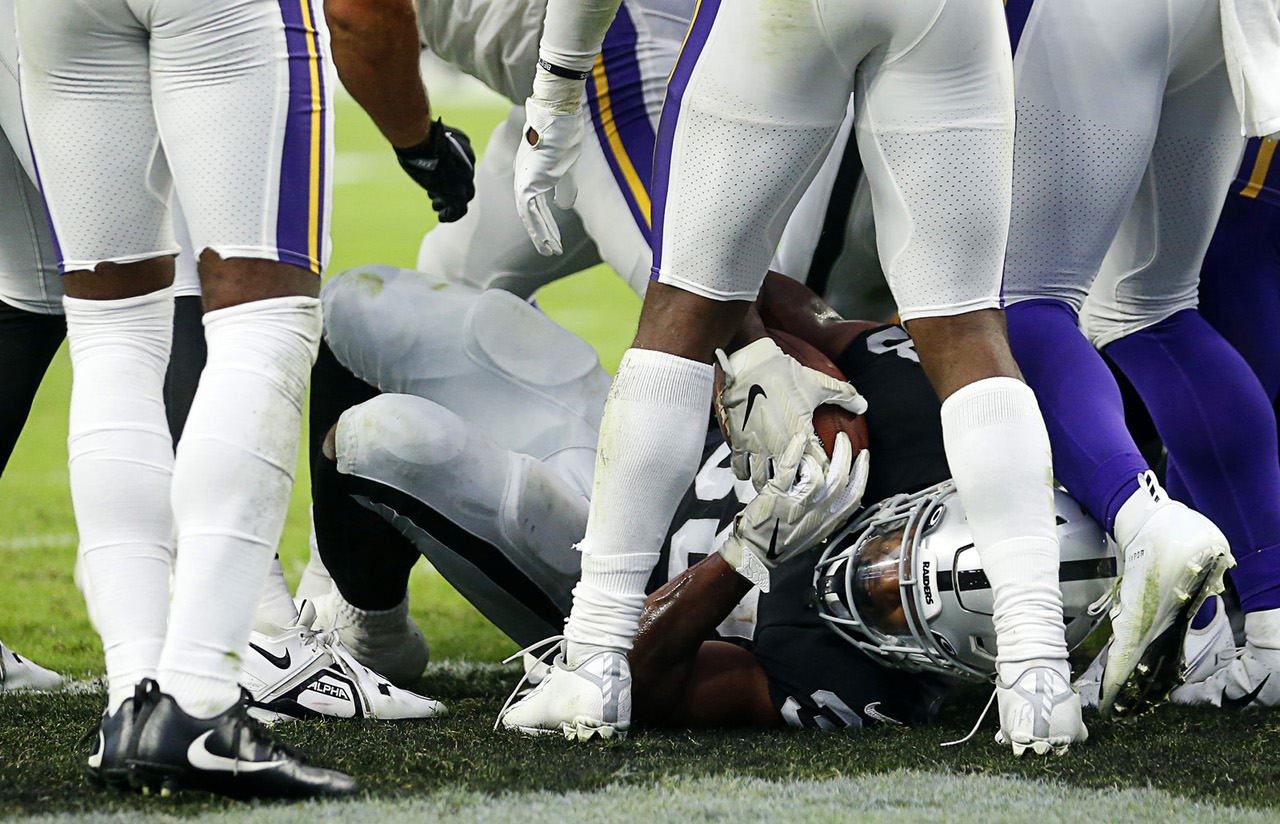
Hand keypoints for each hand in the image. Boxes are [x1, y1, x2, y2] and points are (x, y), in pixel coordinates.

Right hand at [394, 118, 476, 221]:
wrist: (419, 141)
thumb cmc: (416, 136)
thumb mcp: (426, 136)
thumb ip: (431, 142)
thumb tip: (422, 143)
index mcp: (463, 146)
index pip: (462, 163)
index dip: (450, 172)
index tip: (435, 174)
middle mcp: (468, 164)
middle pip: (465, 181)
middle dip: (450, 187)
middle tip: (433, 193)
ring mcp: (464, 180)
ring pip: (464, 196)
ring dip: (449, 202)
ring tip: (435, 205)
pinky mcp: (457, 194)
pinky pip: (459, 210)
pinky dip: (451, 215)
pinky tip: (441, 217)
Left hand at [513, 97, 583, 254]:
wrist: (556, 116)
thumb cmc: (562, 135)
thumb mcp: (565, 167)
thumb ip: (563, 186)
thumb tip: (563, 206)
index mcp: (531, 173)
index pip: (536, 204)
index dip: (545, 222)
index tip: (554, 237)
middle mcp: (523, 178)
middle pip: (531, 214)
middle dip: (543, 234)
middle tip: (550, 252)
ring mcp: (523, 181)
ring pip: (531, 217)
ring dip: (542, 236)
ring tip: (550, 252)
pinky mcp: (527, 184)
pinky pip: (531, 213)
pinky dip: (539, 228)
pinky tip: (547, 242)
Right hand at [715, 337, 866, 491]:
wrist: (749, 365)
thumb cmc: (784, 373)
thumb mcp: (818, 383)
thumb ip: (844, 396)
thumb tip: (864, 405)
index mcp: (801, 435)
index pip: (818, 469)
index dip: (823, 476)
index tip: (824, 477)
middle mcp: (779, 446)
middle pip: (789, 483)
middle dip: (795, 487)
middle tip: (799, 488)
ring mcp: (757, 446)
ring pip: (762, 481)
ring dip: (769, 485)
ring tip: (774, 486)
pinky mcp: (739, 441)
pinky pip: (739, 467)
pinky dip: (744, 473)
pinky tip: (749, 472)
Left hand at [717, 434, 869, 591]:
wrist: (755, 553)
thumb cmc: (783, 542)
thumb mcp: (814, 533)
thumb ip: (828, 515)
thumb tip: (839, 497)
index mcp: (829, 522)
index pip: (854, 495)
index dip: (862, 472)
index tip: (863, 455)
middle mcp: (817, 514)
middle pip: (840, 479)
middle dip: (845, 454)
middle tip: (842, 439)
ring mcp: (797, 505)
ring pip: (817, 474)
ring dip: (818, 453)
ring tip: (814, 442)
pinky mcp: (777, 496)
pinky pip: (790, 469)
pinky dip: (796, 450)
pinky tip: (799, 438)